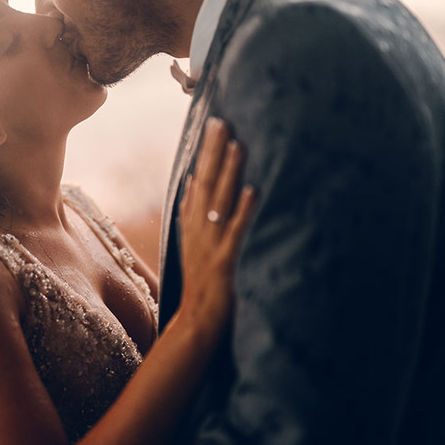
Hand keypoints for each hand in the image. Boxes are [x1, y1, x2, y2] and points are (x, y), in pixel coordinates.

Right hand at [178, 116, 254, 327]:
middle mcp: (197, 231)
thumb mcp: (192, 244)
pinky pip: (235, 233)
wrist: (197, 323)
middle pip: (205, 184)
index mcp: (190, 225)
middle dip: (214, 152)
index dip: (204, 152)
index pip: (197, 180)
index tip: (213, 123)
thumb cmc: (200, 284)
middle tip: (222, 122)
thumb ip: (192, 213)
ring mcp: (210, 246)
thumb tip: (196, 180)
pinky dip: (243, 211)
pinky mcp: (224, 263)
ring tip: (238, 145)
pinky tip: (253, 191)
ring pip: (219, 203)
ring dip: (228, 174)